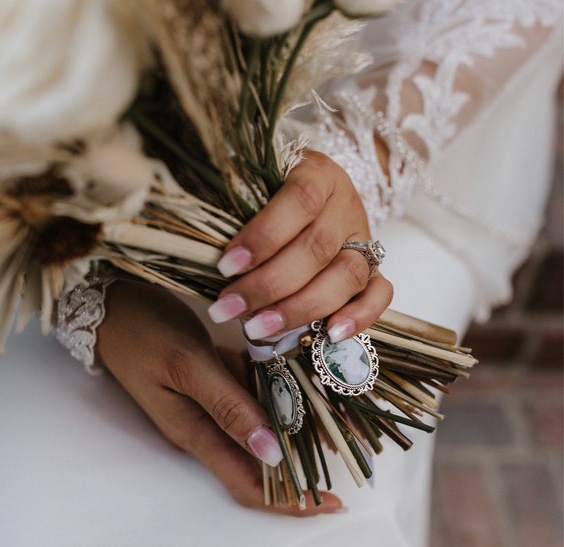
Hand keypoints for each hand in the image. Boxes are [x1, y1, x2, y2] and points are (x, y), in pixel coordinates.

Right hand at [95, 279, 342, 515]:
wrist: (111, 302)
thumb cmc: (144, 332)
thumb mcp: (187, 367)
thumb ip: (227, 407)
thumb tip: (272, 452)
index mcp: (196, 432)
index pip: (249, 484)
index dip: (290, 500)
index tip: (332, 502)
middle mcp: (208, 423)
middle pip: (263, 458)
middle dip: (305, 460)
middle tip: (349, 447)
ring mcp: (211, 399)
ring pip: (262, 422)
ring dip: (298, 421)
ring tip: (339, 411)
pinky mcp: (214, 376)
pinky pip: (254, 390)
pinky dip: (279, 388)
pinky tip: (304, 376)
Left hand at [208, 151, 392, 342]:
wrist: (317, 191)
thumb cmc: (273, 193)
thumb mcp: (256, 186)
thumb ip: (238, 208)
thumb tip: (203, 250)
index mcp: (319, 174)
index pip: (298, 201)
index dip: (264, 236)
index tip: (226, 265)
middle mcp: (347, 206)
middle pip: (317, 249)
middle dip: (268, 285)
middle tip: (228, 309)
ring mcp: (364, 239)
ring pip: (346, 275)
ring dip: (301, 308)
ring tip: (259, 328)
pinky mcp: (375, 268)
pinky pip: (381, 293)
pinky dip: (360, 316)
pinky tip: (330, 334)